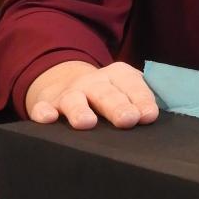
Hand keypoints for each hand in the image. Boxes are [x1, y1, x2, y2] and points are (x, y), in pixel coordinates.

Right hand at [25, 60, 158, 130]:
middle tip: (127, 119)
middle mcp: (93, 82)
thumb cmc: (108, 94)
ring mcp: (69, 93)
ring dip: (80, 111)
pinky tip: (47, 118)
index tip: (148, 116)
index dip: (141, 99)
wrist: (65, 82)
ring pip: (74, 101)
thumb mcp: (126, 90)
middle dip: (117, 106)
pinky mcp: (47, 104)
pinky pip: (42, 108)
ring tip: (87, 123)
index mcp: (118, 75)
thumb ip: (143, 100)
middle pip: (106, 94)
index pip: (133, 85)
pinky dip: (43, 113)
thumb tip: (156, 117)